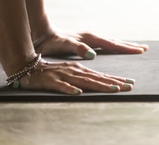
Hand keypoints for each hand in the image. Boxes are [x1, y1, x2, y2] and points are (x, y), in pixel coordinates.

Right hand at [15, 59, 135, 94]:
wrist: (27, 65)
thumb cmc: (51, 71)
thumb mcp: (70, 72)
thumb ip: (85, 78)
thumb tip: (102, 84)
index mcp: (80, 69)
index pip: (101, 75)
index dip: (116, 80)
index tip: (131, 83)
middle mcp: (75, 71)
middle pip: (97, 78)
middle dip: (114, 82)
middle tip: (130, 86)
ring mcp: (63, 75)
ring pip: (84, 81)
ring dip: (99, 85)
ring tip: (113, 89)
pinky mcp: (51, 80)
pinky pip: (61, 86)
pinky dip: (70, 89)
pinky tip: (78, 92)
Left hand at [34, 30, 148, 59]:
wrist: (41, 34)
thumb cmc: (52, 42)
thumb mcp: (65, 45)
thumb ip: (79, 49)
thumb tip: (93, 54)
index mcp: (90, 38)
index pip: (112, 44)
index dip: (126, 48)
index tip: (140, 50)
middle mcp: (91, 37)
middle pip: (114, 41)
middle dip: (129, 46)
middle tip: (144, 48)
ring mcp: (88, 38)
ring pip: (110, 42)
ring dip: (122, 45)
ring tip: (133, 47)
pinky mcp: (84, 42)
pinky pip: (103, 44)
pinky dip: (112, 46)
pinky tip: (112, 48)